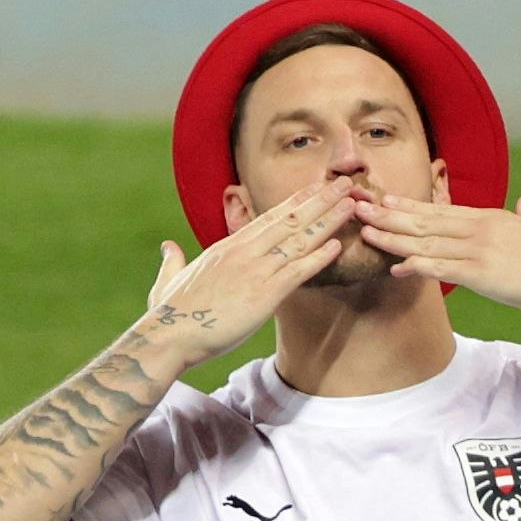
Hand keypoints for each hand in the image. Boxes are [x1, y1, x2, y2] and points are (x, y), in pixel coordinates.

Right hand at [145, 177, 353, 369]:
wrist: (168, 336)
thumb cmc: (168, 313)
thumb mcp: (168, 279)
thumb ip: (173, 261)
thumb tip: (168, 247)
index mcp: (227, 248)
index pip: (268, 218)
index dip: (296, 202)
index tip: (316, 188)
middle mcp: (243, 253)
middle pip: (290, 220)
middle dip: (321, 201)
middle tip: (345, 184)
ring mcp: (255, 271)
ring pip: (299, 241)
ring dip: (328, 222)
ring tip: (352, 204)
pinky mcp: (263, 295)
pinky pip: (297, 273)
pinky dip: (318, 258)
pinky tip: (338, 246)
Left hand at [358, 194, 520, 318]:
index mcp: (489, 217)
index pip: (440, 209)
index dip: (409, 206)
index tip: (385, 200)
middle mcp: (477, 229)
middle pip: (424, 221)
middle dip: (389, 215)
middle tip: (359, 208)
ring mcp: (476, 249)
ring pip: (425, 242)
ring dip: (393, 238)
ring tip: (366, 232)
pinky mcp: (479, 273)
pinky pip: (439, 268)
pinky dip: (414, 266)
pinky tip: (395, 267)